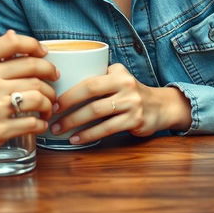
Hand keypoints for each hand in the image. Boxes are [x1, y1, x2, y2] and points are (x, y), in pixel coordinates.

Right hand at [0, 30, 57, 168]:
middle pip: (33, 68)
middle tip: (54, 77)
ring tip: (48, 103)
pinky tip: (39, 121)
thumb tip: (12, 35)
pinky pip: (31, 122)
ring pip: (38, 95)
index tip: (43, 53)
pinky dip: (41, 122)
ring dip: (49, 99)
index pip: (15, 43)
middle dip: (50, 72)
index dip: (35, 45)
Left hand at [50, 63, 191, 144]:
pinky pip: (107, 129)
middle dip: (69, 109)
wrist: (161, 106)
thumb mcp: (118, 76)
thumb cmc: (130, 91)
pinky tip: (76, 139)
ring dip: (75, 123)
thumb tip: (64, 78)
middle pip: (91, 97)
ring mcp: (132, 104)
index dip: (70, 93)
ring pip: (97, 115)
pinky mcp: (135, 121)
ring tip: (60, 130)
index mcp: (117, 73)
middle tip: (52, 117)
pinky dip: (89, 135)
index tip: (54, 101)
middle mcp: (125, 86)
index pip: (89, 82)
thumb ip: (98, 75)